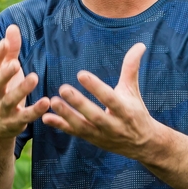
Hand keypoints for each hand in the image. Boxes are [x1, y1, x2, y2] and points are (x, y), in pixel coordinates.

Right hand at [0, 24, 49, 139]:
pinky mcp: (15, 122)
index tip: (6, 42)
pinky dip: (35, 110)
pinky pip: (25, 116)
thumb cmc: (6, 90)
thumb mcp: (7, 70)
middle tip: (16, 63)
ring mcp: (4, 109)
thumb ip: (10, 50)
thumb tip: (12, 26)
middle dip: (5, 73)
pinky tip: (46, 102)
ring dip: (21, 89)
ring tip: (34, 77)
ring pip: (10, 100)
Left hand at [42, 43, 163, 160]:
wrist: (141, 144)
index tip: (81, 74)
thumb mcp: (133, 90)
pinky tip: (46, 117)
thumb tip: (140, 44)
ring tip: (52, 101)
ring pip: (82, 126)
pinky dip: (60, 126)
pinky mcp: (92, 139)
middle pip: (95, 115)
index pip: (110, 98)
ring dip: (66, 115)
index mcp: (126, 110)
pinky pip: (74, 133)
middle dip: (79, 103)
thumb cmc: (136, 111)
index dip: (96, 87)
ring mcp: (102, 134)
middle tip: (63, 88)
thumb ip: (131, 68)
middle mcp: (114, 125)